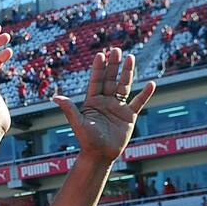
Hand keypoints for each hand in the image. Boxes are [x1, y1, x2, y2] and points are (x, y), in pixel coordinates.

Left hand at [54, 48, 155, 163]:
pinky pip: (138, 102)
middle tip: (116, 50)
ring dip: (127, 73)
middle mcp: (106, 101)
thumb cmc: (87, 141)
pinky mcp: (129, 116)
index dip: (99, 68)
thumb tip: (55, 98)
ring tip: (130, 57)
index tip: (101, 55)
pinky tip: (151, 84)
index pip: (96, 81)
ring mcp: (118, 107)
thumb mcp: (77, 123)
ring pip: (124, 86)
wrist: (100, 155)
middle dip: (113, 65)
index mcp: (92, 101)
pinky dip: (145, 94)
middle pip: (110, 79)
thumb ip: (69, 109)